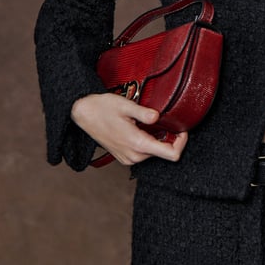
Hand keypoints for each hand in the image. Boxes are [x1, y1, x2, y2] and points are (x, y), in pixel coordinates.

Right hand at [71, 93, 188, 164]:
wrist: (83, 114)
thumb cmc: (102, 108)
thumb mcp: (125, 105)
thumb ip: (144, 113)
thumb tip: (158, 116)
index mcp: (137, 144)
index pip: (171, 154)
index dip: (181, 142)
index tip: (182, 130)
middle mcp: (134, 156)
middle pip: (164, 153)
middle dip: (170, 139)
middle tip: (168, 122)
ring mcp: (128, 158)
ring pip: (154, 153)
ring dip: (158, 140)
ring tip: (152, 124)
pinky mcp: (125, 157)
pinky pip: (144, 153)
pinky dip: (148, 142)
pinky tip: (142, 129)